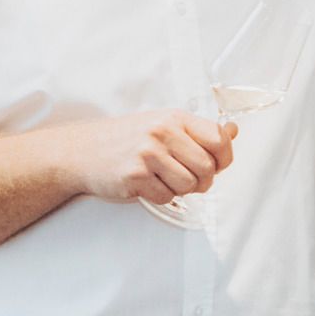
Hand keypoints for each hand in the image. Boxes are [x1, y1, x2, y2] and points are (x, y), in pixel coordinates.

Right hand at [70, 110, 234, 206]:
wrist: (81, 151)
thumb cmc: (126, 139)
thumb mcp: (163, 124)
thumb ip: (198, 131)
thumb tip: (233, 131)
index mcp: (174, 118)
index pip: (219, 139)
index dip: (224, 158)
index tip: (216, 165)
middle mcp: (162, 133)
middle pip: (207, 168)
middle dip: (202, 180)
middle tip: (187, 178)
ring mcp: (147, 154)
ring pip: (190, 185)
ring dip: (181, 189)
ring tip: (164, 179)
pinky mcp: (135, 176)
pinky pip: (167, 197)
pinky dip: (161, 196)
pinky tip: (147, 184)